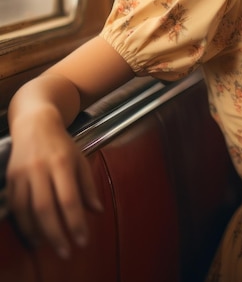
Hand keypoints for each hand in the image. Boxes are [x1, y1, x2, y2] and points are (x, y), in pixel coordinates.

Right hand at [6, 107, 102, 258]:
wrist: (35, 124)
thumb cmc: (62, 144)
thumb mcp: (81, 159)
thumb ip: (88, 185)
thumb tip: (97, 210)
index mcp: (62, 163)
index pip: (70, 199)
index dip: (75, 222)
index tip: (82, 240)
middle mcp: (40, 169)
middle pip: (46, 208)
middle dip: (56, 234)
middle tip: (65, 251)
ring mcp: (22, 174)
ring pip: (26, 210)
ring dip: (36, 232)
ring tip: (48, 245)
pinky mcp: (10, 179)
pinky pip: (15, 206)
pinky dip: (23, 223)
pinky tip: (33, 233)